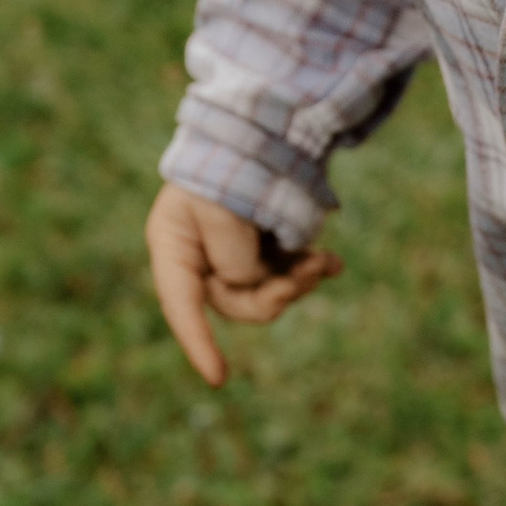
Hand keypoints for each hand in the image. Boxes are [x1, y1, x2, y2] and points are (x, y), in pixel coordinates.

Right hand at [145, 182, 342, 387]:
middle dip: (276, 293)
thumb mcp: (226, 213)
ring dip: (298, 281)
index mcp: (175, 247)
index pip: (183, 304)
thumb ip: (236, 260)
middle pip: (236, 303)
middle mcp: (199, 258)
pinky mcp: (262, 249)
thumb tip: (252, 284)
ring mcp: (232, 255)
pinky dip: (307, 270)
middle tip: (309, 270)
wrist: (266, 127)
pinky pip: (284, 276)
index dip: (198, 342)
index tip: (219, 378)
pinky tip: (331, 263)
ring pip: (266, 294)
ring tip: (324, 261)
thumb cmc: (235, 164)